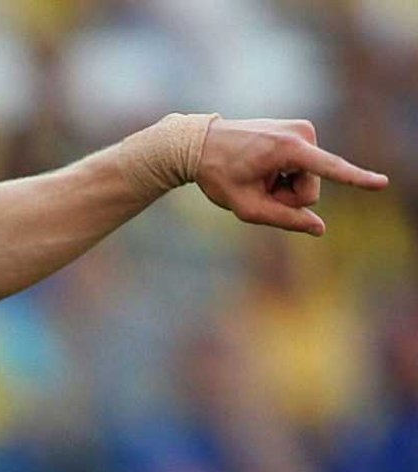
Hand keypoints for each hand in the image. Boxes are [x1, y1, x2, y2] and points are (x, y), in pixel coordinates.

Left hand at [196, 118, 388, 235]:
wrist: (199, 143)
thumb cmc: (218, 174)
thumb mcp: (245, 207)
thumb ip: (284, 220)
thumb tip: (319, 229)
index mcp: (287, 148)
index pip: (329, 169)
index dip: (357, 179)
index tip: (383, 184)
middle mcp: (301, 133)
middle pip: (310, 191)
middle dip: (285, 198)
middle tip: (254, 185)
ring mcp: (302, 131)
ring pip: (307, 182)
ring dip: (282, 187)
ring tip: (255, 175)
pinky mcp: (300, 133)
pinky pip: (302, 170)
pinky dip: (282, 177)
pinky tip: (260, 168)